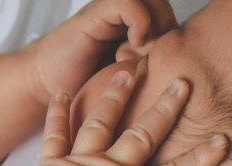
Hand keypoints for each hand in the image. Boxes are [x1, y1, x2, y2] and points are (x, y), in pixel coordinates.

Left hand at [11, 69, 226, 165]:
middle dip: (165, 109)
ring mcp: (82, 162)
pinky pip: (55, 134)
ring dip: (115, 97)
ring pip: (101, 123)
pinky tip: (60, 93)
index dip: (200, 159)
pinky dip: (56, 113)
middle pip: (144, 136)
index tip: (221, 140)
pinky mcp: (53, 163)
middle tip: (181, 82)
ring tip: (125, 73)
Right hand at [25, 0, 175, 103]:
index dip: (177, 37)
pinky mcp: (94, 16)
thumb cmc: (83, 91)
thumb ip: (152, 75)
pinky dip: (139, 20)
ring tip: (148, 48)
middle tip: (161, 54)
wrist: (45, 87)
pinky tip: (134, 43)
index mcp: (133, 31)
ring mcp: (109, 13)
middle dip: (169, 27)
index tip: (168, 64)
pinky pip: (127, 3)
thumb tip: (186, 83)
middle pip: (162, 6)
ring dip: (158, 21)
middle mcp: (122, 17)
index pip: (169, 19)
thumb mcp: (130, 85)